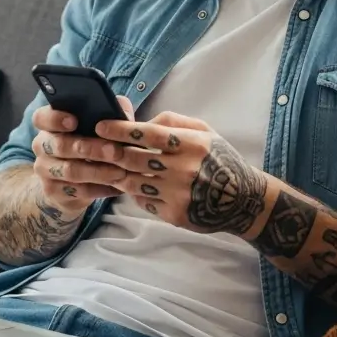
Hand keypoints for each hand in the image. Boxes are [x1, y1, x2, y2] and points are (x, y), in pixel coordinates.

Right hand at [31, 96, 134, 214]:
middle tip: (115, 151)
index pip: (41, 118)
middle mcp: (42, 146)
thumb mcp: (97, 126)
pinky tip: (116, 186)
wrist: (70, 182)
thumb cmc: (88, 144)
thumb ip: (109, 113)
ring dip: (98, 171)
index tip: (74, 121)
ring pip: (70, 170)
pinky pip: (77, 191)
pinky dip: (100, 188)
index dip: (55, 119)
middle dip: (90, 148)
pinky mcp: (53, 191)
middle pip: (60, 145)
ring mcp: (44, 170)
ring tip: (120, 172)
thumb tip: (121, 110)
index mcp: (49, 125)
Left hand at [91, 110, 267, 235]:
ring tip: (108, 166)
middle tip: (94, 147)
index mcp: (191, 143)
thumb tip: (141, 121)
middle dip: (110, 152)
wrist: (242, 199)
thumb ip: (173, 122)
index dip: (120, 130)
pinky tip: (131, 185)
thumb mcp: (204, 131)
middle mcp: (184, 168)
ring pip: (133, 182)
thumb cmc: (219, 159)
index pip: (148, 133)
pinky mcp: (174, 214)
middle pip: (134, 159)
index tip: (100, 126)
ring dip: (117, 173)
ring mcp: (178, 194)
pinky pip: (142, 202)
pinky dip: (133, 192)